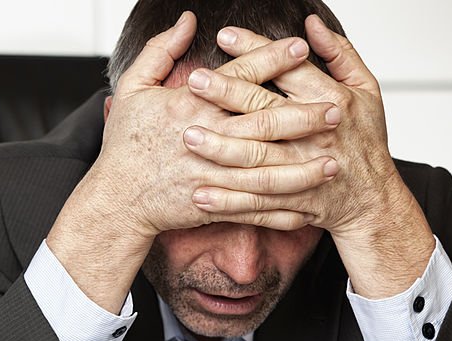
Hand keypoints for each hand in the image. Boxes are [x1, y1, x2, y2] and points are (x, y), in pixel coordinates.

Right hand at [46, 11, 339, 311]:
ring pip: (266, 169)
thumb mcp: (132, 90)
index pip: (238, 78)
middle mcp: (205, 139)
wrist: (116, 200)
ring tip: (335, 158)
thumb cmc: (124, 146)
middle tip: (336, 107)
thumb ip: (159, 52)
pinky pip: (253, 208)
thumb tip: (186, 21)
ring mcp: (210, 175)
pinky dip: (282, 209)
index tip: (300, 46)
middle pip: (262, 123)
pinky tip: (308, 203)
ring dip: (303, 166)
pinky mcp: (213, 204)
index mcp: (189, 108)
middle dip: (302, 115)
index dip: (270, 59)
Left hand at [182, 16, 433, 295]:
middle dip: (229, 96)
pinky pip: (257, 203)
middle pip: (267, 112)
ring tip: (188, 136)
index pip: (289, 70)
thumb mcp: (367, 89)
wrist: (372, 201)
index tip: (224, 36)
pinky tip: (200, 195)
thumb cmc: (365, 140)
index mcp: (333, 101)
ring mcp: (305, 172)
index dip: (257, 52)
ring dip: (222, 150)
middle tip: (194, 81)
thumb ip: (340, 54)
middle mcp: (317, 135)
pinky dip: (229, 202)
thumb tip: (311, 24)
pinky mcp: (294, 203)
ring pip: (258, 160)